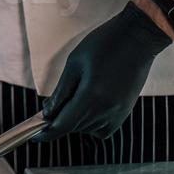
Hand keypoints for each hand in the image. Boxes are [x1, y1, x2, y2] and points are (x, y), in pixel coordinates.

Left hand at [39, 2, 172, 139]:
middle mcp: (106, 110)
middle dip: (59, 120)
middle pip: (74, 128)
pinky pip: (103, 129)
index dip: (46, 132)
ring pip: (88, 129)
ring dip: (75, 121)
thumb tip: (48, 113)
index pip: (63, 125)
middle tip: (50, 106)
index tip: (36, 135)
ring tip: (73, 98)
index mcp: (91, 97)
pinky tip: (88, 107)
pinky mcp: (125, 112)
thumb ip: (61, 92)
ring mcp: (118, 113)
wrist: (137, 38)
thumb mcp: (74, 64)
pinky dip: (92, 124)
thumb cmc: (103, 44)